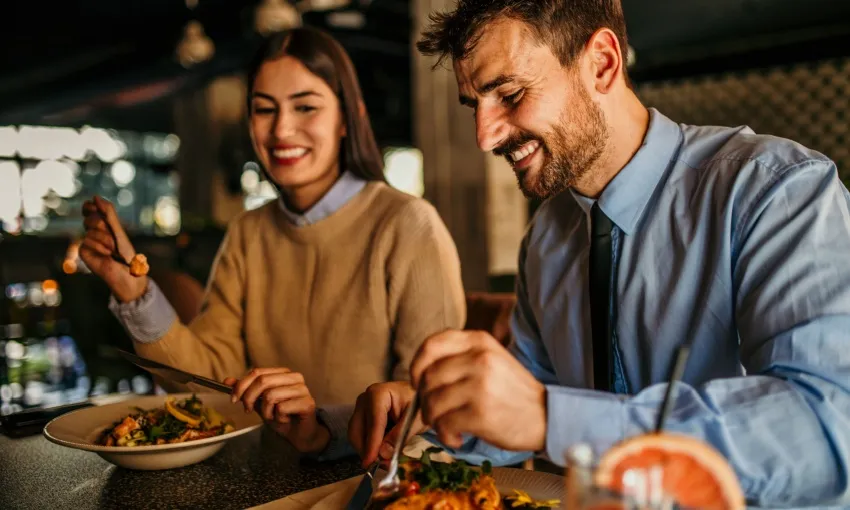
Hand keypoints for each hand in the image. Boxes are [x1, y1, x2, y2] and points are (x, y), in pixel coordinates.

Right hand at [80, 195, 146, 302]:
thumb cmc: (125, 252)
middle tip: (113, 237)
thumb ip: (108, 213)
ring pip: (90, 231)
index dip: (90, 206)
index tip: (94, 206)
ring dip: (105, 239)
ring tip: (113, 250)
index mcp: (102, 224)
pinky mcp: (83, 252)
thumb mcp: (118, 230)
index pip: (89, 208)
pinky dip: (99, 247)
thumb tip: (95, 196)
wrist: (126, 272)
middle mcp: (92, 231)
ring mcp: (87, 241)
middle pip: (91, 218)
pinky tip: (106, 255)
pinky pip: (87, 241)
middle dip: (103, 226)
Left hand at [225, 368, 329, 453]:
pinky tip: (284, 420)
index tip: (234, 399)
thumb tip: (227, 380)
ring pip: (271, 395)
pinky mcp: (307, 403)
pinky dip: (278, 418)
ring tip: (271, 417)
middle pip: (263, 381)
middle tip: (248, 410)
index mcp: (283, 373)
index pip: (257, 372)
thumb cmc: (280, 417)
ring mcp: (302, 389)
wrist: (298, 434)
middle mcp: (295, 377)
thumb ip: (246, 391)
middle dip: (250, 398)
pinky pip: (282, 408)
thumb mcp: (259, 403)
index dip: (241, 385)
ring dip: (266, 411)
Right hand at [348, 381, 423, 467]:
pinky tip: (381, 453)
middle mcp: (364, 399)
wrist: (416, 397)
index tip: (371, 462)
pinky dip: (368, 447)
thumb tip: (383, 454)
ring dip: (367, 450)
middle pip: (357, 430)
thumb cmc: (418, 404)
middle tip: (382, 466)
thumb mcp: (416, 420)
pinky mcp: (361, 417)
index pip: (373, 423)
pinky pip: (359, 436)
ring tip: (384, 461)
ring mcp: (360, 408)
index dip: (372, 445)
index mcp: (378, 394)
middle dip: (367, 450)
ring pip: (355, 435)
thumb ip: (401, 435)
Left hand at [411, 330, 546, 451]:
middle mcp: (479, 359)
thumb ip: (460, 356)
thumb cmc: (512, 391)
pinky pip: (444, 424)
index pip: (431, 345)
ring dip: (433, 420)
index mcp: (479, 341)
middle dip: (424, 399)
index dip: (417, 365)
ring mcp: (480, 385)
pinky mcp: (480, 413)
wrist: (546, 416)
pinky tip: (457, 437)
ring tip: (446, 426)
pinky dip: (445, 435)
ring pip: (432, 402)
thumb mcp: (491, 358)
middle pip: (428, 377)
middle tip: (435, 412)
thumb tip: (420, 373)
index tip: (417, 381)